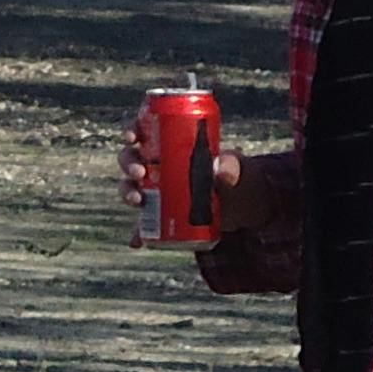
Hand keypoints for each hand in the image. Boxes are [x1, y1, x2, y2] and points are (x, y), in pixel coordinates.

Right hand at [120, 107, 259, 233]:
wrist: (245, 205)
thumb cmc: (239, 176)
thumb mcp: (238, 168)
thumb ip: (231, 166)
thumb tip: (218, 173)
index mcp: (172, 144)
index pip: (145, 130)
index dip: (132, 130)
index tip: (132, 137)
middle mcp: (159, 164)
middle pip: (132, 157)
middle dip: (128, 163)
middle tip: (139, 173)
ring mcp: (158, 190)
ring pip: (131, 186)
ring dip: (127, 192)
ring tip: (138, 200)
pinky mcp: (162, 215)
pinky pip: (144, 224)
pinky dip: (138, 234)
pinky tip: (136, 241)